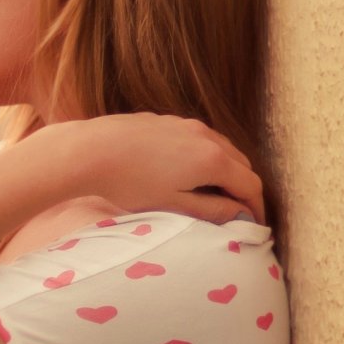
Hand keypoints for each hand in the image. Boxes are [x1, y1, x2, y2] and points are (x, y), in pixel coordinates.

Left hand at [54, 112, 267, 225]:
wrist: (88, 150)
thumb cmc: (128, 183)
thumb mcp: (172, 205)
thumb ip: (211, 210)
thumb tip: (240, 214)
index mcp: (213, 160)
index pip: (251, 184)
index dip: (256, 207)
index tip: (253, 224)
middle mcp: (206, 136)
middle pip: (240, 163)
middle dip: (243, 188)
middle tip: (236, 210)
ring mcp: (186, 124)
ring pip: (219, 147)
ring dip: (224, 169)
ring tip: (213, 192)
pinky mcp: (166, 120)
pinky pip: (196, 138)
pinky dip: (202, 155)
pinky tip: (184, 170)